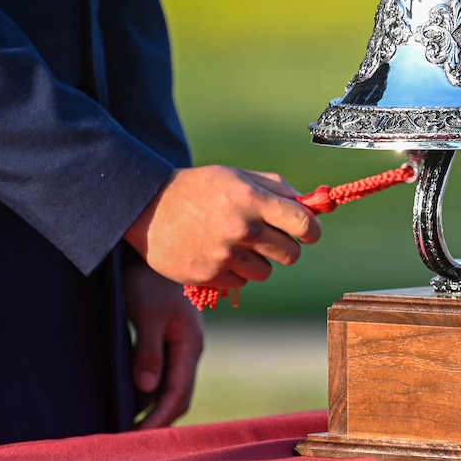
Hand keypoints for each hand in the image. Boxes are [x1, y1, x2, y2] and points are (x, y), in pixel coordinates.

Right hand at [124, 165, 321, 287]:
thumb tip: (313, 205)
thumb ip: (277, 188)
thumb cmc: (200, 188)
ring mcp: (225, 255)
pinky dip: (234, 273)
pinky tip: (217, 254)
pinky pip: (240, 284)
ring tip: (236, 244)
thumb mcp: (237, 176)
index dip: (312, 230)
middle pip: (291, 254)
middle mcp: (242, 229)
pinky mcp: (209, 276)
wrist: (147, 207)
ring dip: (258, 261)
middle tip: (269, 237)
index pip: (304, 224)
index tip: (307, 232)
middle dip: (285, 246)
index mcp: (252, 200)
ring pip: (266, 272)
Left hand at [124, 262, 203, 428]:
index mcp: (190, 344)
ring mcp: (183, 345)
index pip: (178, 395)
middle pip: (179, 397)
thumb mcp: (146, 313)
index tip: (135, 437)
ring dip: (155, 409)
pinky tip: (134, 399)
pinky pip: (166, 375)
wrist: (157, 250)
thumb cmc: (150, 280)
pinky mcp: (171, 340)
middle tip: (129, 440)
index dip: (158, 420)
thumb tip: (147, 390)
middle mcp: (190, 349)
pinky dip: (152, 393)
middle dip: (158, 421)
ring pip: (173, 387)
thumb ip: (147, 351)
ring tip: (129, 426)